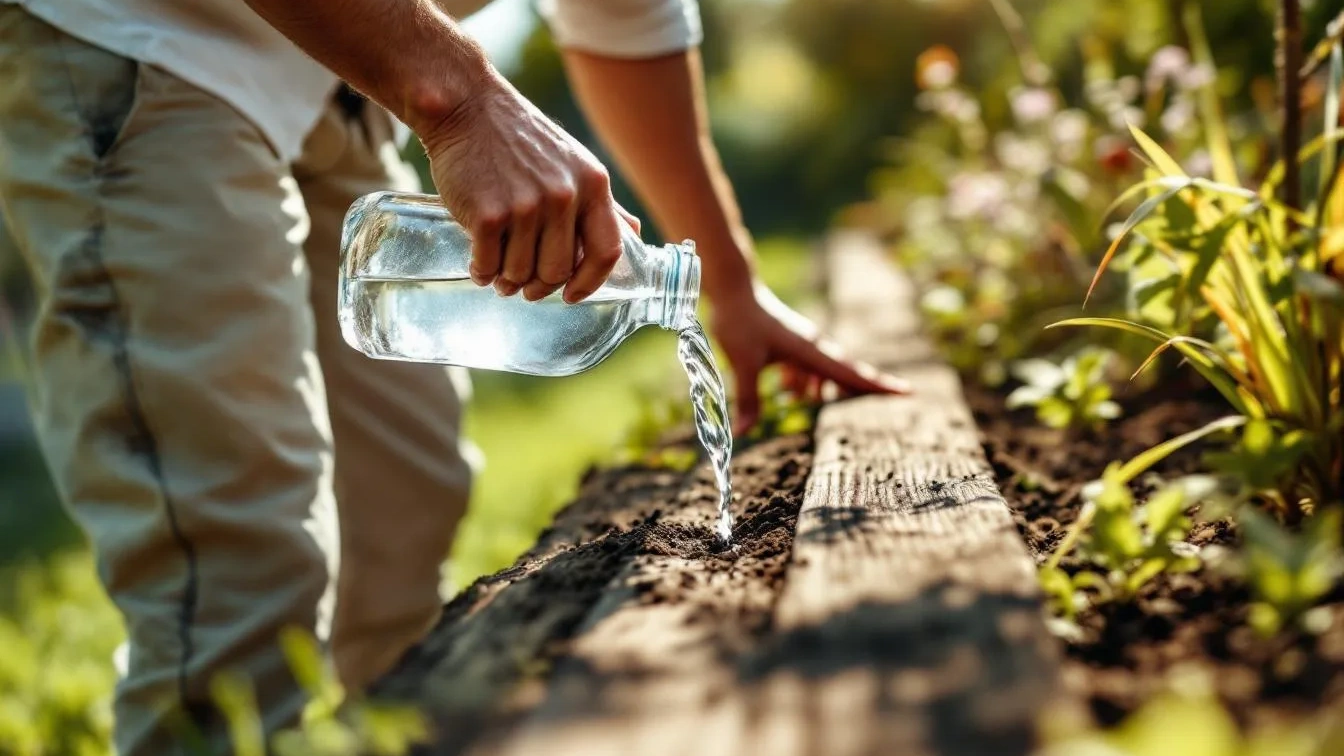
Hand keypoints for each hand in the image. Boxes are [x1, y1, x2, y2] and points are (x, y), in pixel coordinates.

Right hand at [419, 73, 634, 302]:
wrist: (466, 106)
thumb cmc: (520, 139)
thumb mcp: (575, 162)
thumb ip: (603, 203)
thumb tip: (633, 235)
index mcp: (593, 185)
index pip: (607, 252)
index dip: (591, 283)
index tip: (572, 295)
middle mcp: (564, 196)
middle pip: (558, 271)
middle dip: (539, 287)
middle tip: (523, 284)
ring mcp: (526, 206)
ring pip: (521, 273)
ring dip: (507, 280)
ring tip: (498, 268)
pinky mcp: (489, 214)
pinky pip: (489, 266)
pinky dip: (481, 271)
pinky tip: (478, 262)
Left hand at [709, 283, 910, 435]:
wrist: (733, 289)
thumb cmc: (739, 322)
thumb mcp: (743, 363)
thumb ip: (748, 398)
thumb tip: (743, 432)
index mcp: (810, 351)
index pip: (851, 374)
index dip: (879, 386)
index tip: (909, 392)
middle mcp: (812, 347)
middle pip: (847, 372)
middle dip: (866, 388)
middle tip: (899, 397)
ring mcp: (801, 343)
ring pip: (825, 370)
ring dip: (828, 387)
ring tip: (826, 403)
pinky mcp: (788, 342)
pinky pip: (805, 366)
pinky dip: (804, 380)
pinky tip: (790, 391)